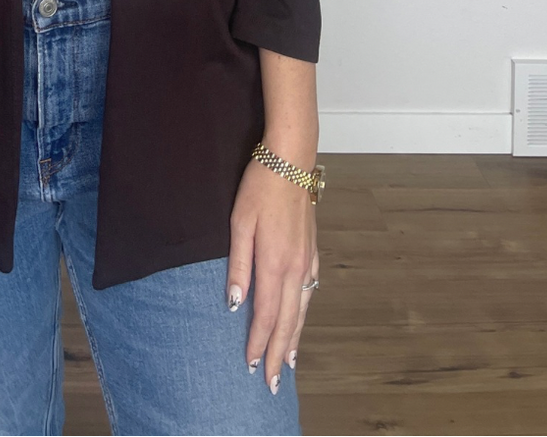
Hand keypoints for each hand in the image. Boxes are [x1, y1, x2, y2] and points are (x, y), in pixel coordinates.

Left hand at [227, 157, 318, 393]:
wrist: (290, 161)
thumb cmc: (259, 188)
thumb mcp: (239, 222)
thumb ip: (238, 265)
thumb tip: (234, 303)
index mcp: (275, 264)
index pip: (265, 316)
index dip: (259, 344)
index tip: (252, 367)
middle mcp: (296, 269)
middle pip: (287, 322)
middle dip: (280, 354)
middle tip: (274, 384)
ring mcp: (307, 261)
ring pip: (302, 311)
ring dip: (294, 339)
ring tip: (290, 363)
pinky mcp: (312, 251)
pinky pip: (309, 293)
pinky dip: (304, 315)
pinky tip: (300, 320)